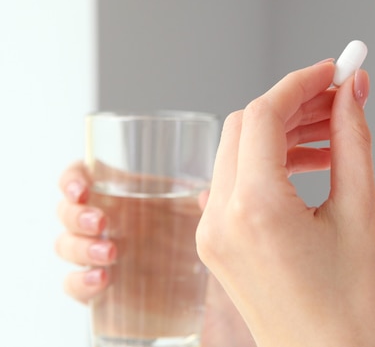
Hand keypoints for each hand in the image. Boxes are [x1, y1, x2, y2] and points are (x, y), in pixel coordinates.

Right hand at [56, 164, 255, 346]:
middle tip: (101, 222)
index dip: (72, 179)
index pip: (82, 178)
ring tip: (110, 252)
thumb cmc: (199, 246)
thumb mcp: (204, 220)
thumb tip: (205, 195)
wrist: (206, 298)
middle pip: (67, 211)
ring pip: (66, 246)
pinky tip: (102, 279)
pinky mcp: (99, 290)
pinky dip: (81, 281)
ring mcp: (98, 256)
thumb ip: (205, 205)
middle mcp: (106, 223)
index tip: (81, 189)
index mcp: (125, 197)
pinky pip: (74, 284)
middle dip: (77, 215)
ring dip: (81, 246)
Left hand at [196, 60, 374, 346]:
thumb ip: (353, 141)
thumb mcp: (363, 215)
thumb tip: (352, 91)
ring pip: (239, 153)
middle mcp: (220, 218)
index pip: (264, 114)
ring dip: (282, 132)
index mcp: (255, 209)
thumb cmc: (354, 314)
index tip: (335, 70)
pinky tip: (310, 164)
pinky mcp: (219, 246)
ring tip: (332, 133)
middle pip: (245, 127)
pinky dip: (270, 164)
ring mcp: (213, 234)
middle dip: (293, 105)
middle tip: (339, 99)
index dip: (302, 82)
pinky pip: (237, 184)